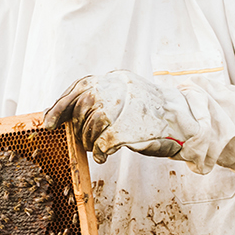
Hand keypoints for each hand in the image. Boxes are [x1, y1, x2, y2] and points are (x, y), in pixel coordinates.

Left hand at [44, 71, 188, 163]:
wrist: (186, 123)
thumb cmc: (151, 117)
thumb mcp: (125, 100)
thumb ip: (101, 101)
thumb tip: (66, 114)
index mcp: (117, 80)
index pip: (81, 86)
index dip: (61, 105)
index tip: (48, 121)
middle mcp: (121, 88)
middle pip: (83, 106)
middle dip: (77, 127)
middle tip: (81, 140)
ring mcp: (128, 105)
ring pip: (92, 124)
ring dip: (88, 140)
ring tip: (96, 147)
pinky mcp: (133, 126)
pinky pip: (104, 140)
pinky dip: (99, 151)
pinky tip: (102, 155)